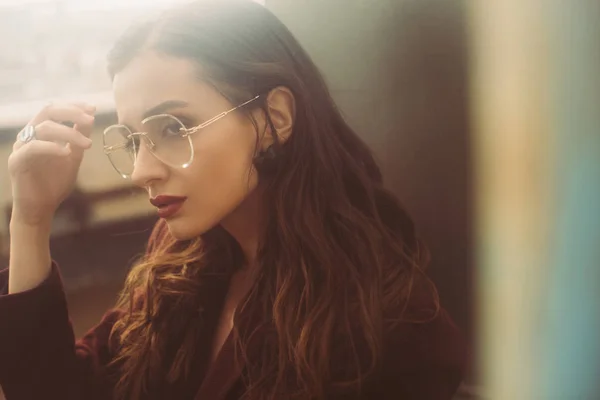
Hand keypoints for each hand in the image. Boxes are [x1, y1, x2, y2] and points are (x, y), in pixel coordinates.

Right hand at [8, 102, 95, 226]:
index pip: (55, 109)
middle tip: (90, 119)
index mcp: (40, 132)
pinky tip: (67, 153)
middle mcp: (28, 135)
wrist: (42, 208)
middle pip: (47, 111)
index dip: (74, 106)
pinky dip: (52, 147)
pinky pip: (33, 148)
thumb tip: (89, 118)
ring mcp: (21, 147)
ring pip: (43, 128)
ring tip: (87, 144)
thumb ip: (78, 138)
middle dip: (71, 112)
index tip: (93, 108)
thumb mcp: (73, 157)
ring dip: (69, 133)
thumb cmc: (55, 182)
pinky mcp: (17, 162)